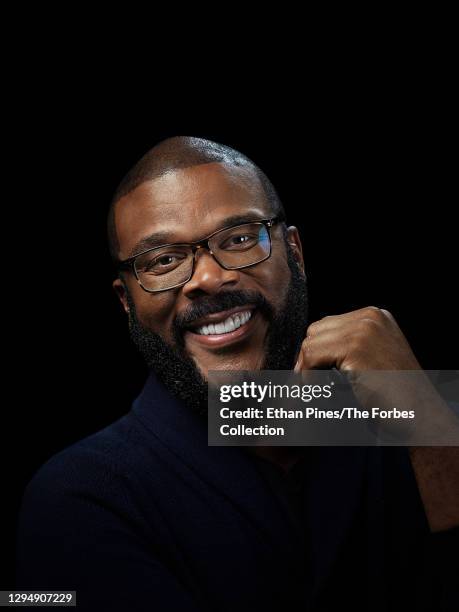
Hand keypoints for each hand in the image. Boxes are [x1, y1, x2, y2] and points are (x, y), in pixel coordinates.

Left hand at [294, 306, 455, 441]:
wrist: (419, 412)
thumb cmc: (395, 392)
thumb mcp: (374, 356)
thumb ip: (350, 343)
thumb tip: (309, 348)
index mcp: (376, 315)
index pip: (327, 324)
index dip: (316, 348)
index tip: (311, 370)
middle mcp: (370, 317)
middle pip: (316, 330)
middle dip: (309, 356)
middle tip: (309, 379)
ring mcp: (364, 330)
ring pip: (311, 343)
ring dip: (307, 368)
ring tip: (316, 386)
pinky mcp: (356, 348)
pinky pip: (313, 358)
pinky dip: (309, 376)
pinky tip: (320, 389)